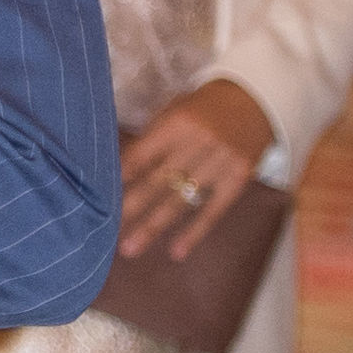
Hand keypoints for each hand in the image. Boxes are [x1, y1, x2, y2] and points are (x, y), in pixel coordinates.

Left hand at [117, 80, 277, 260]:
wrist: (255, 101)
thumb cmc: (202, 108)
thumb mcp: (175, 111)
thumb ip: (151, 139)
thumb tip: (117, 170)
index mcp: (178, 123)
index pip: (142, 154)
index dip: (120, 177)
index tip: (98, 198)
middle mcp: (199, 143)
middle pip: (159, 180)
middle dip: (131, 207)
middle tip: (105, 231)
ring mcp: (221, 163)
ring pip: (181, 199)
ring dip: (154, 226)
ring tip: (131, 248)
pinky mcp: (238, 178)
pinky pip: (213, 210)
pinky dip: (195, 232)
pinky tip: (177, 251)